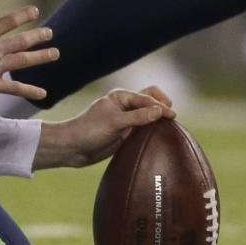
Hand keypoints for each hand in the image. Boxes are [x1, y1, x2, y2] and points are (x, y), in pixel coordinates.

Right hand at [0, 4, 57, 104]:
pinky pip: (15, 88)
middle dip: (38, 36)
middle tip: (50, 33)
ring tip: (55, 53)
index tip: (34, 11)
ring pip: (23, 60)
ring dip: (41, 56)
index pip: (9, 21)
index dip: (24, 15)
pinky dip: (30, 90)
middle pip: (22, 41)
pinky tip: (43, 93)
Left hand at [33, 85, 174, 169]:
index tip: (171, 116)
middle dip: (162, 105)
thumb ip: (138, 116)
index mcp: (122, 96)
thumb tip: (160, 111)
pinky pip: (143, 128)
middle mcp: (125, 105)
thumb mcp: (115, 122)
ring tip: (170, 126)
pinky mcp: (125, 133)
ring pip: (148, 114)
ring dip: (158, 117)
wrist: (73, 148)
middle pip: (151, 100)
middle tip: (172, 116)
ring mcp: (126, 119)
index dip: (160, 106)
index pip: (148, 97)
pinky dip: (153, 130)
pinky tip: (159, 136)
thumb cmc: (90, 130)